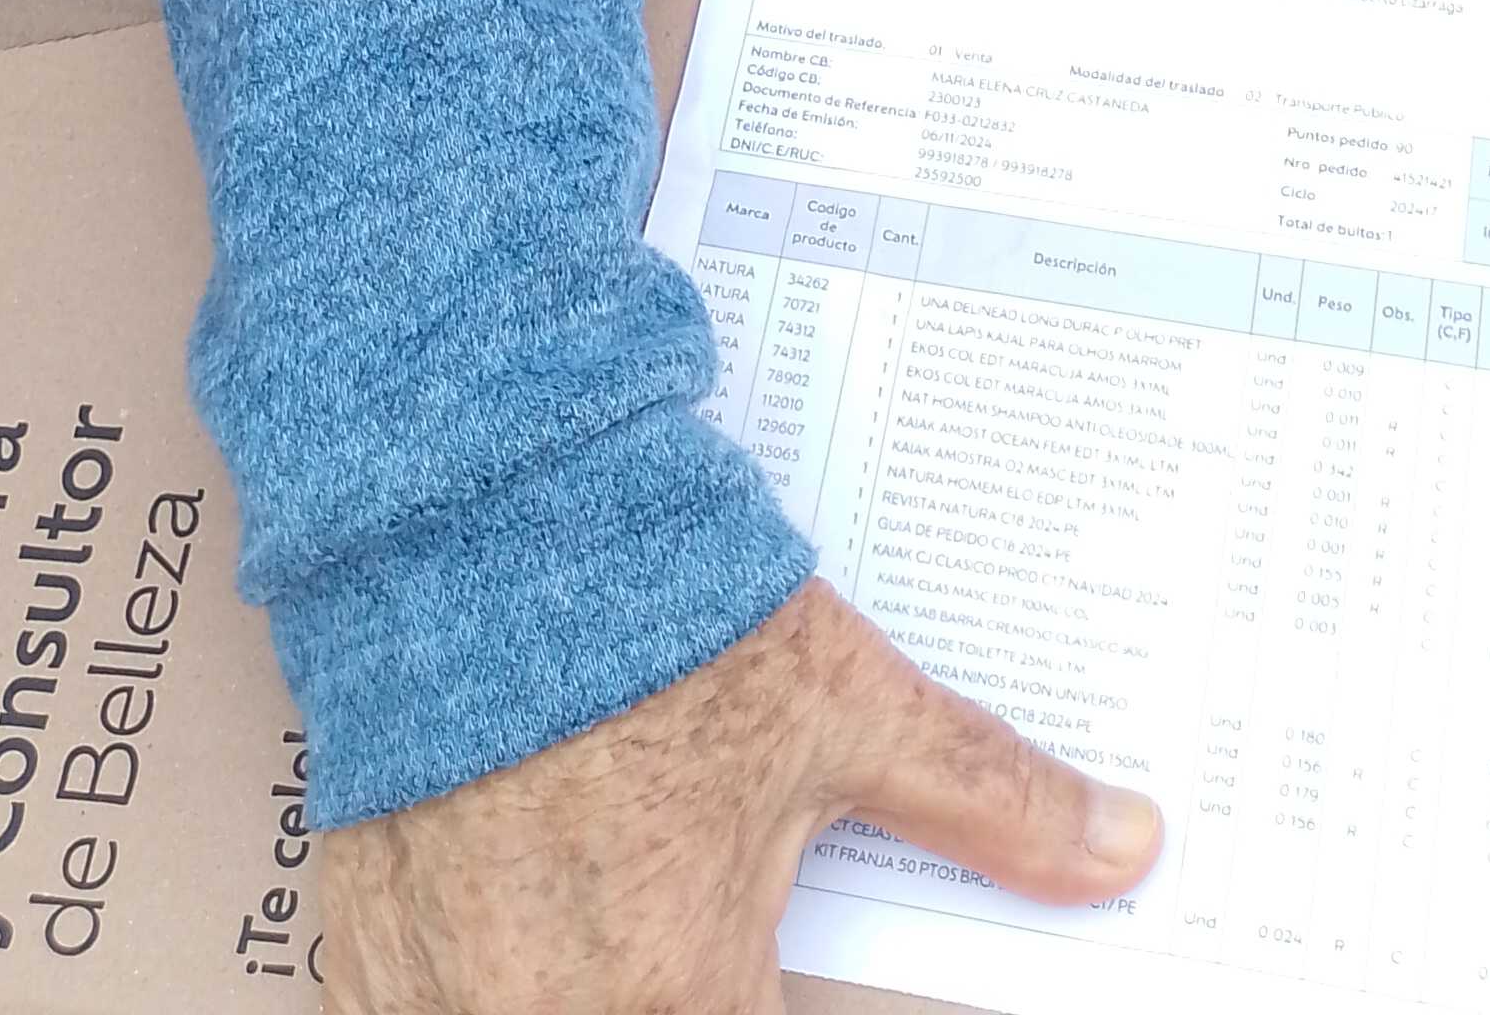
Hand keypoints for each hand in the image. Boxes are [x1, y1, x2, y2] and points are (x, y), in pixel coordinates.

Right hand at [323, 576, 1162, 1014]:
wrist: (473, 522)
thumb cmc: (655, 622)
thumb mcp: (848, 706)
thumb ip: (990, 800)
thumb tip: (1126, 847)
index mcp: (674, 994)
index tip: (772, 981)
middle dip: (689, 995)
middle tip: (702, 941)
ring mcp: (437, 998)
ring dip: (590, 995)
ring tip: (617, 911)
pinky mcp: (363, 952)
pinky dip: (484, 990)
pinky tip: (524, 922)